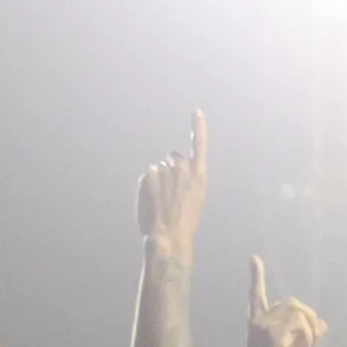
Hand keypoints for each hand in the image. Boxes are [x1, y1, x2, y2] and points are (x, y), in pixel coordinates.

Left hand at [137, 109, 208, 263]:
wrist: (169, 235)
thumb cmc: (185, 222)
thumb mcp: (196, 198)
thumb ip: (187, 179)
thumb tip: (171, 171)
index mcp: (199, 174)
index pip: (199, 144)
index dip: (198, 126)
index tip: (197, 111)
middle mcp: (182, 167)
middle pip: (173, 158)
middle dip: (170, 169)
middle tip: (171, 193)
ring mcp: (165, 170)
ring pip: (159, 169)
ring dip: (158, 181)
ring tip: (162, 201)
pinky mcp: (149, 176)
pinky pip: (147, 177)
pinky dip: (147, 187)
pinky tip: (152, 202)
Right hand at [243, 256, 326, 346]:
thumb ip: (306, 336)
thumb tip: (323, 323)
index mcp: (257, 324)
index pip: (256, 296)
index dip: (257, 277)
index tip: (254, 258)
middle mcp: (258, 321)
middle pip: (293, 302)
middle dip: (309, 319)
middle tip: (312, 344)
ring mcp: (264, 325)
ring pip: (299, 310)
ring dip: (309, 329)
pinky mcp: (274, 333)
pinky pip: (300, 323)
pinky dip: (308, 337)